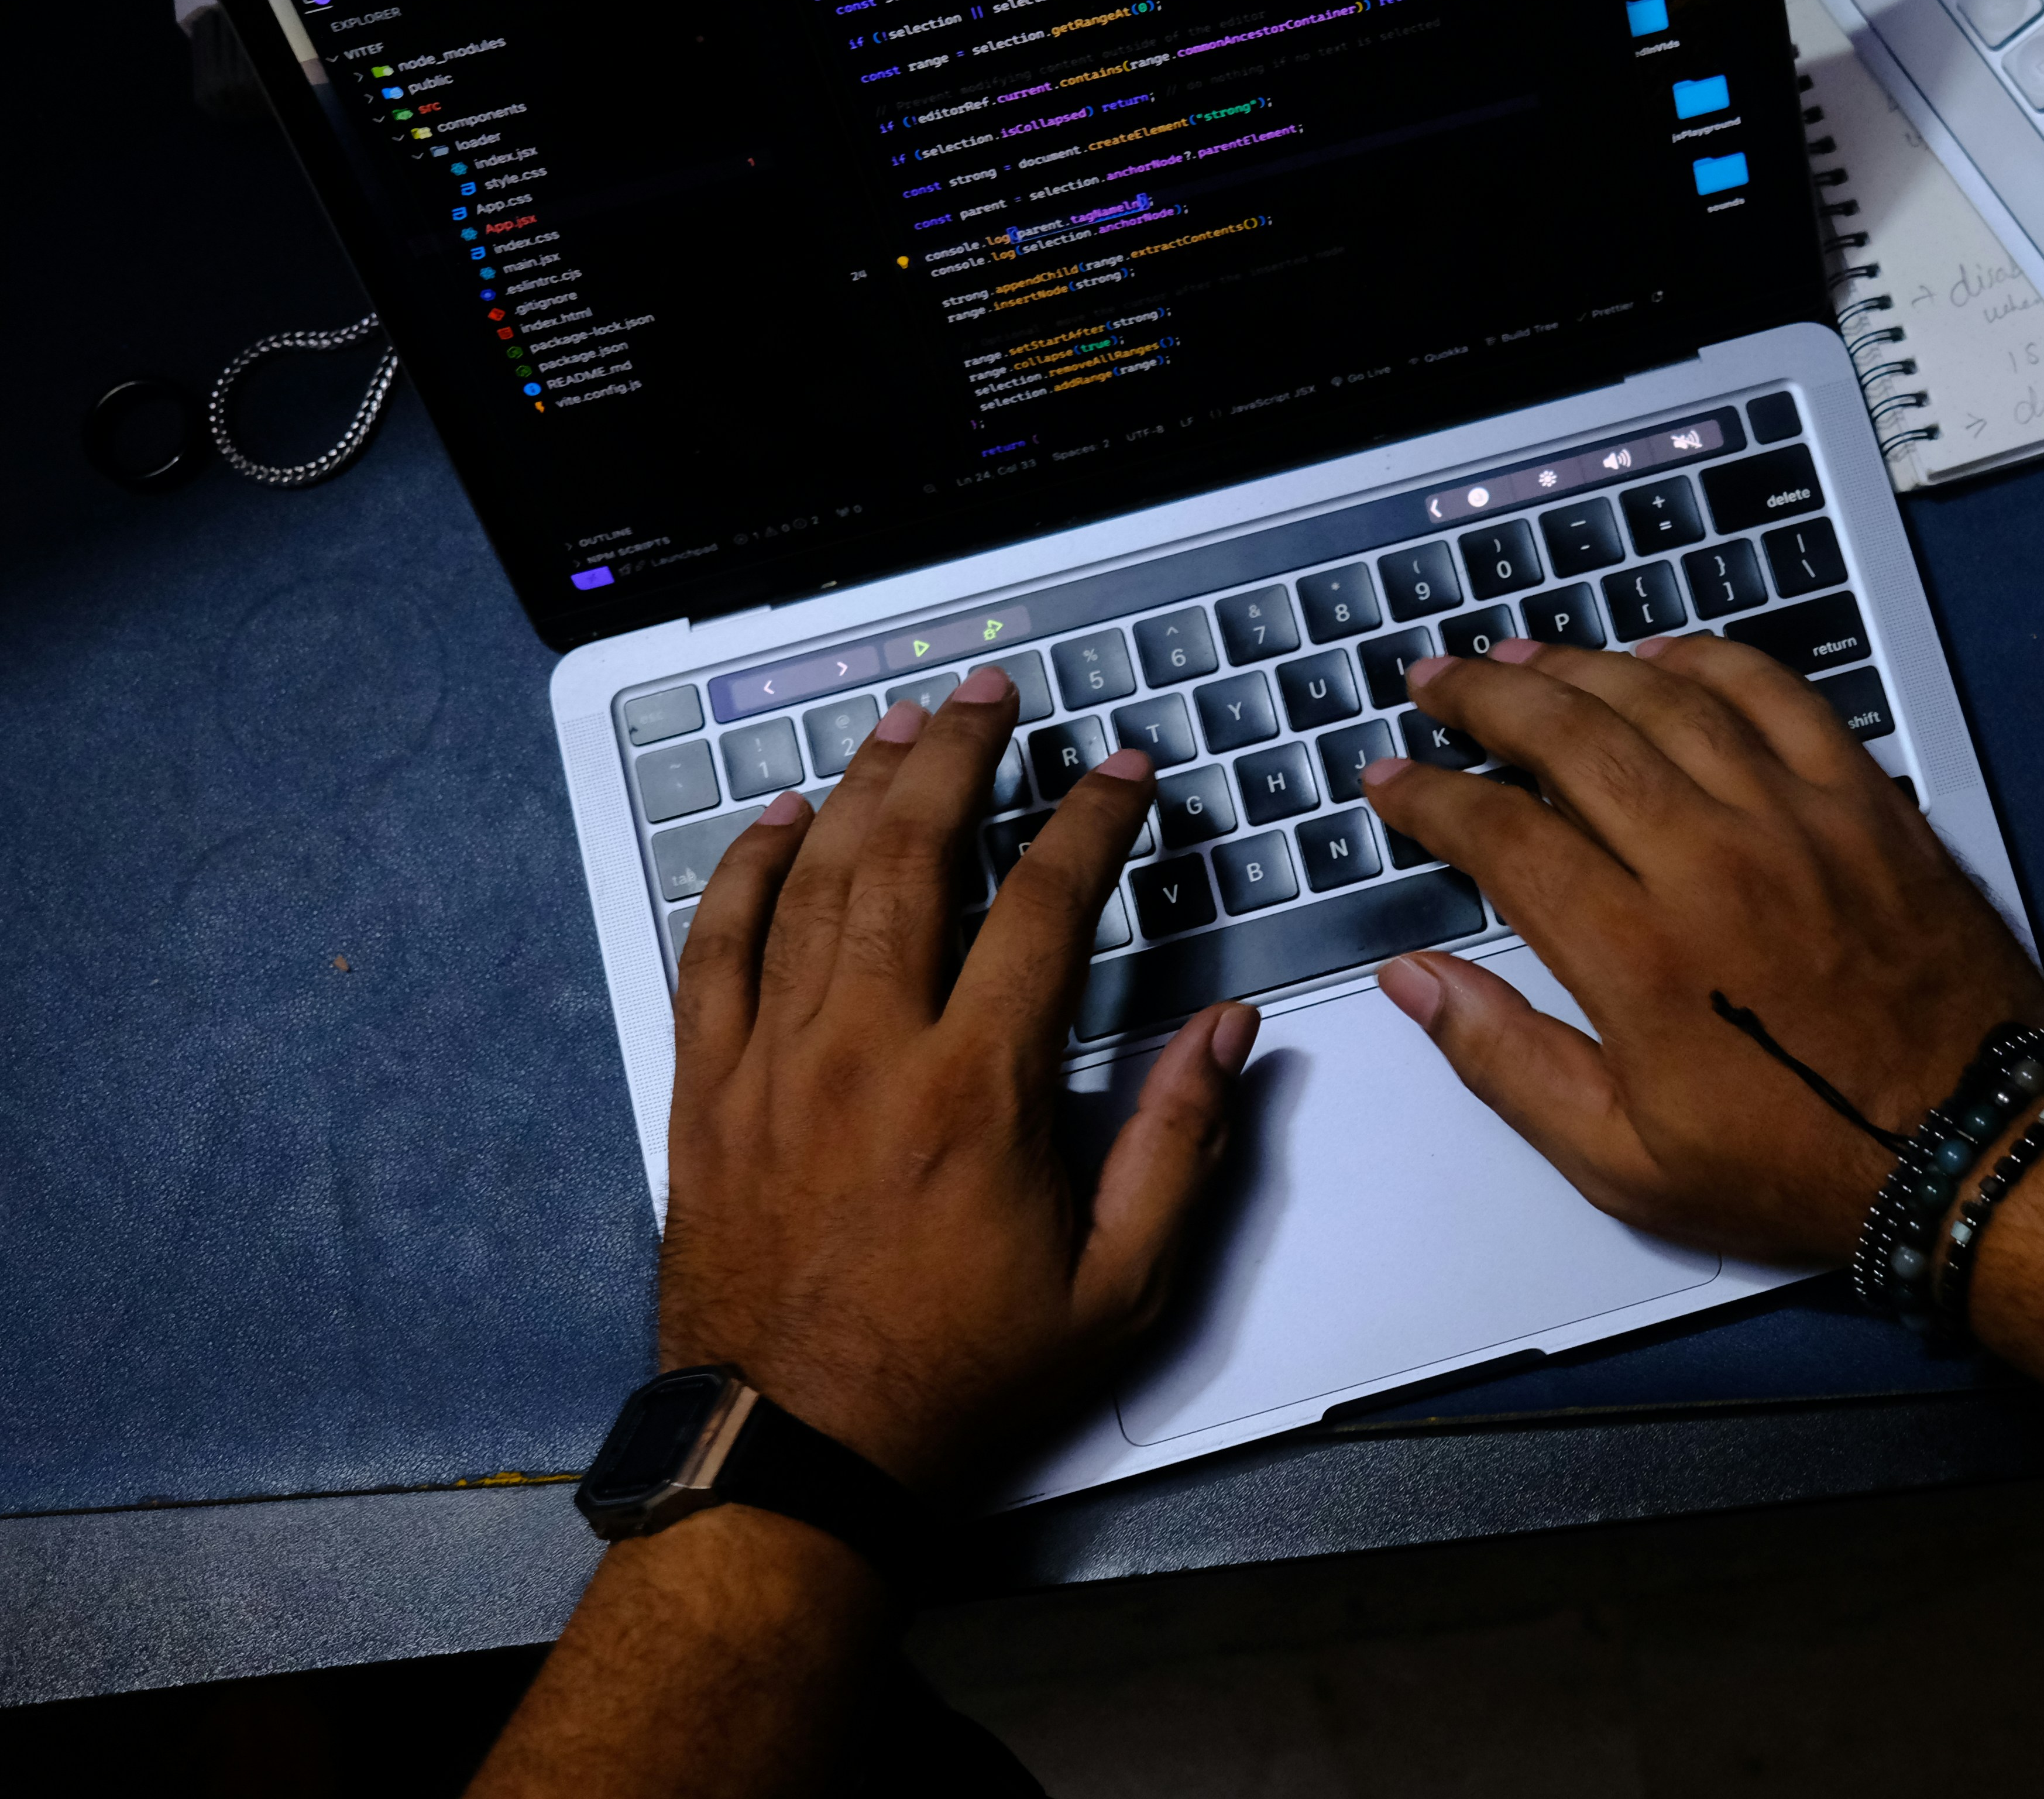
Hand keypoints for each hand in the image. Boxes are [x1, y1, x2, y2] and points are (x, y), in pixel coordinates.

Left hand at [660, 667, 1256, 1492]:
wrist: (794, 1455)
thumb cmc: (960, 1380)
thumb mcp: (1120, 1289)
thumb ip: (1181, 1146)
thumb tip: (1228, 1032)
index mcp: (977, 1090)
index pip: (1044, 907)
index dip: (1090, 822)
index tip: (1122, 774)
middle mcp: (867, 1051)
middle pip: (913, 856)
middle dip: (958, 757)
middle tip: (989, 697)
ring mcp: (773, 1063)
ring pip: (816, 882)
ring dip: (864, 788)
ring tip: (902, 725)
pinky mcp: (707, 1091)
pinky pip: (715, 948)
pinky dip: (745, 872)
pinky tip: (778, 821)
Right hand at [1358, 636, 2043, 1263]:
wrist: (1970, 1150)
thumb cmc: (1802, 1164)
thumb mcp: (1626, 1159)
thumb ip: (1508, 1062)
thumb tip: (1418, 981)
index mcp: (1639, 953)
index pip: (1503, 837)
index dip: (1433, 799)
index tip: (1393, 781)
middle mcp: (1710, 861)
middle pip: (1572, 737)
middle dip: (1487, 699)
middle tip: (1438, 681)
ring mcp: (1796, 819)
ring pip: (1666, 700)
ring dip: (1582, 666)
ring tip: (1524, 655)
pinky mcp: (1864, 802)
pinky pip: (1777, 696)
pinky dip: (1711, 663)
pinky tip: (1663, 658)